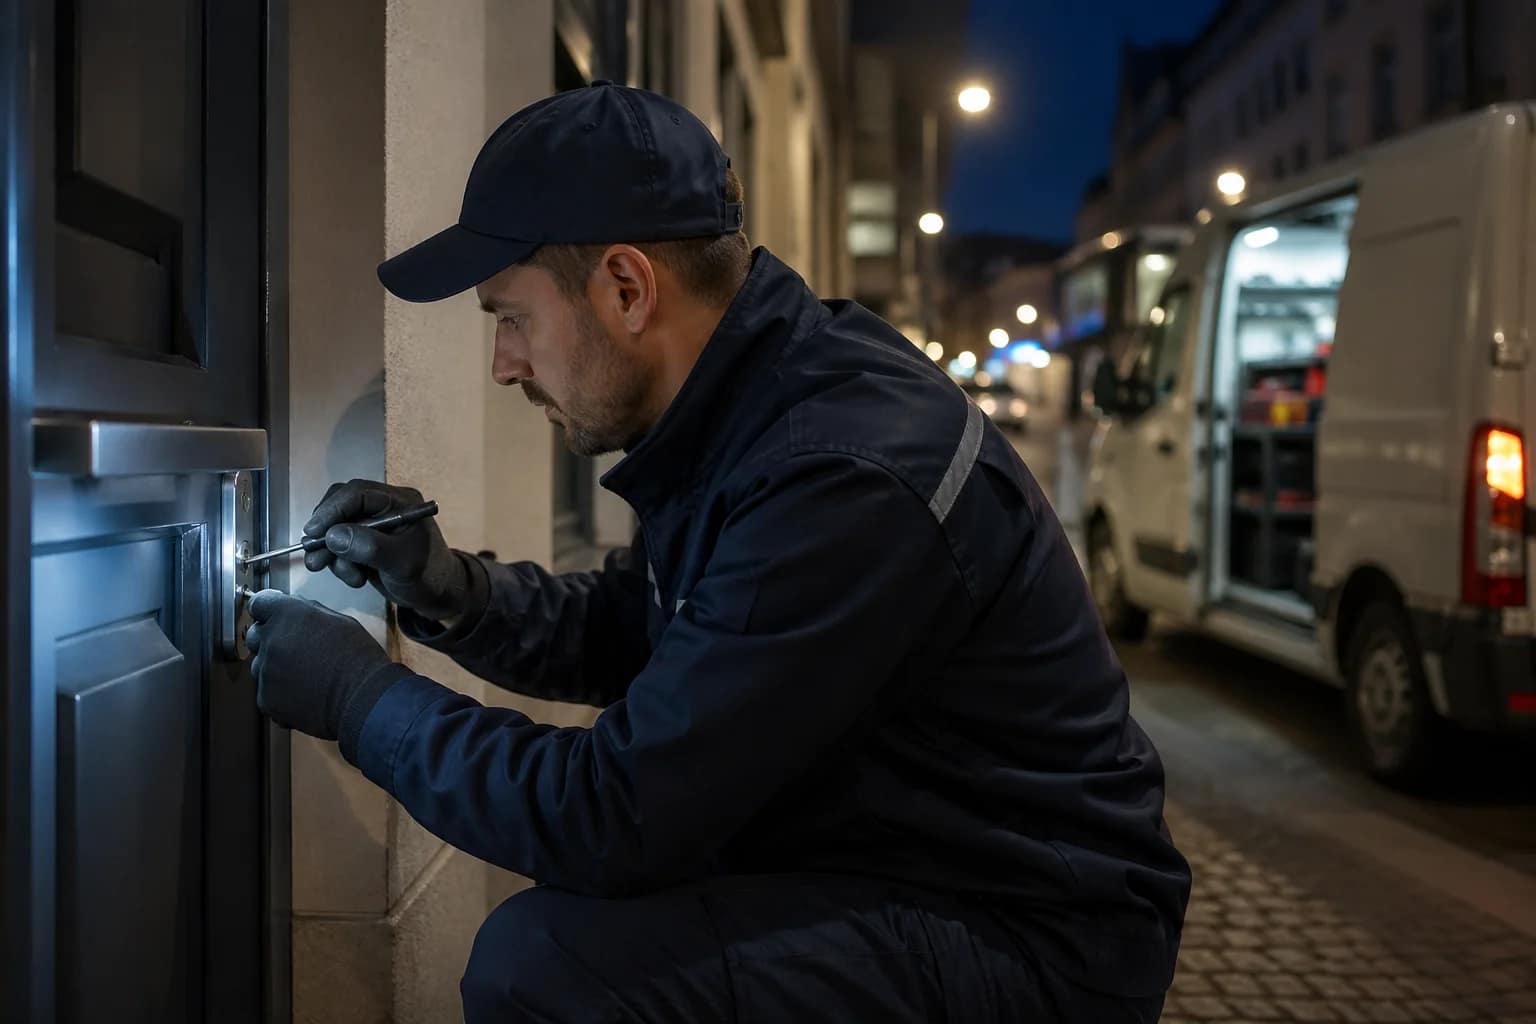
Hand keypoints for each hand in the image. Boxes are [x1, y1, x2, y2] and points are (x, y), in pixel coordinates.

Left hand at [245, 589, 396, 740]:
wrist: (364, 699)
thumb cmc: (359, 660)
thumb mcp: (340, 621)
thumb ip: (310, 611)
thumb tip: (295, 608)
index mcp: (289, 614)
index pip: (259, 603)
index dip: (267, 611)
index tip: (272, 617)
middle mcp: (272, 639)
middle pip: (255, 635)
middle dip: (270, 639)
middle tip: (296, 650)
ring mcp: (266, 670)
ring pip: (259, 665)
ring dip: (274, 668)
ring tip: (304, 675)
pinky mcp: (266, 698)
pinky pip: (265, 691)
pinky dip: (279, 693)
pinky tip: (304, 692)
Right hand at [303, 479, 471, 621]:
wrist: (437, 596)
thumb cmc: (429, 575)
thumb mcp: (403, 563)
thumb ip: (370, 547)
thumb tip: (333, 535)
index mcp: (400, 502)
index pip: (357, 493)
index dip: (332, 510)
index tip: (313, 532)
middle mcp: (383, 507)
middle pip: (340, 507)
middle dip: (326, 534)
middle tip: (317, 560)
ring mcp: (372, 525)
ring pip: (335, 528)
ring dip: (332, 554)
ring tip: (351, 577)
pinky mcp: (363, 542)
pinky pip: (338, 546)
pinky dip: (339, 563)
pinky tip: (356, 578)